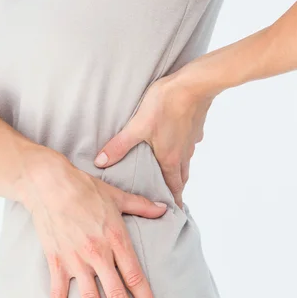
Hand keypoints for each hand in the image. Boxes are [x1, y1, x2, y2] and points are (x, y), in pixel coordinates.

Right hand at [21, 147, 166, 297]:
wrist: (49, 184)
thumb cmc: (85, 188)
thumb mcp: (118, 196)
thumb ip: (143, 206)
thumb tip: (165, 209)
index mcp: (116, 240)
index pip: (135, 276)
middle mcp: (98, 255)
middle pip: (115, 294)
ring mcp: (75, 261)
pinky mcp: (56, 262)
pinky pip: (56, 293)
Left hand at [94, 73, 213, 207]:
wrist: (193, 84)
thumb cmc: (165, 105)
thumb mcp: (137, 127)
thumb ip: (119, 146)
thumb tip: (101, 162)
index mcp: (170, 159)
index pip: (173, 187)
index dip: (174, 201)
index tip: (175, 213)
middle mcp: (183, 154)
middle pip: (181, 178)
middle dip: (176, 189)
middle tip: (171, 198)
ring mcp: (191, 141)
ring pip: (186, 162)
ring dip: (180, 170)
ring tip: (172, 174)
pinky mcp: (195, 127)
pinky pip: (189, 144)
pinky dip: (184, 150)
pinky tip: (178, 142)